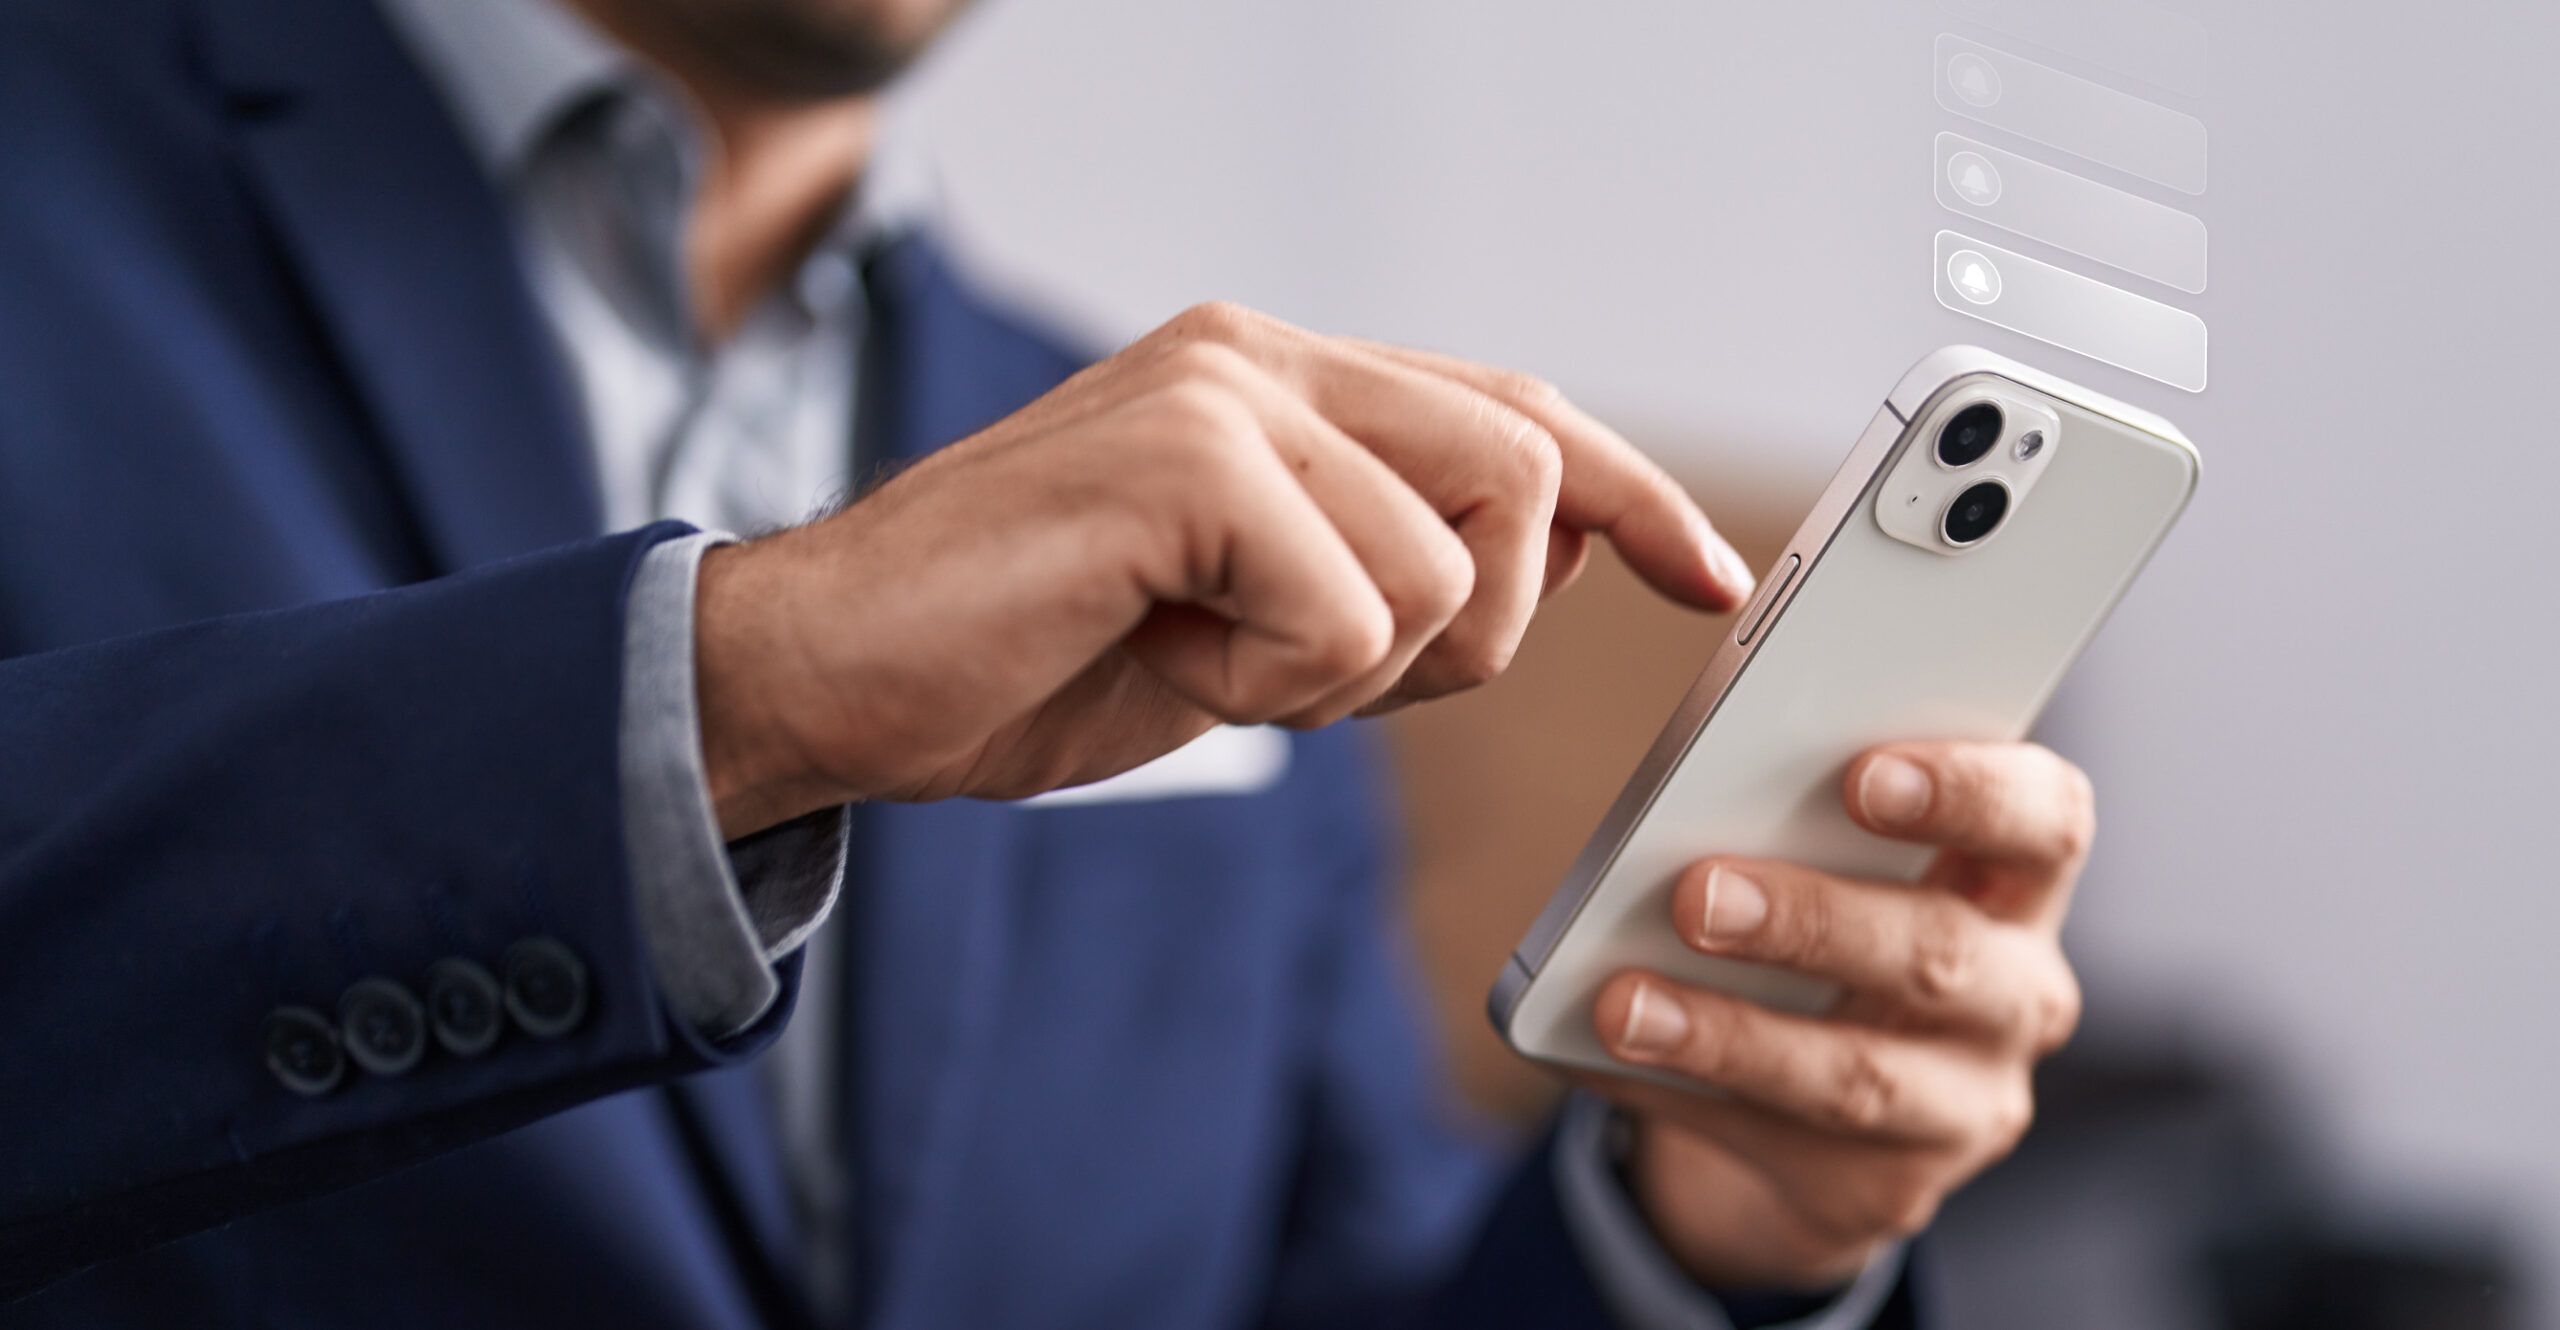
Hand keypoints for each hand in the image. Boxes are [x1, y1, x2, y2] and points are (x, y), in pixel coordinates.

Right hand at [692, 302, 1754, 833]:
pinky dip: (1272, 684)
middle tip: (1314, 676)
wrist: (838, 679)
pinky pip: (1348, 608)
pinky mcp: (1185, 454)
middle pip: (1521, 471)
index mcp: (1282, 381)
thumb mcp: (1251, 624)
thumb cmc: (1032, 656)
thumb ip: (1390, 574)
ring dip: (1342, 672)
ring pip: (1446, 562)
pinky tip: (1165, 654)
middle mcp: (1261, 356)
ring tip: (1206, 657)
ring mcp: (1223, 392)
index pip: (1515, 410)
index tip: (1707, 577)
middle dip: (1468, 628)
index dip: (1631, 496)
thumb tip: (1558, 555)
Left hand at [1581, 741, 2091, 1289]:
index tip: (1864, 774)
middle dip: (1810, 921)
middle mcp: (2019, 996)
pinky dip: (1677, 1093)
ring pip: (1857, 1078)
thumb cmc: (1823, 928)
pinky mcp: (1887, 1188)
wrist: (1824, 1103)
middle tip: (1698, 893)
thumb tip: (1676, 789)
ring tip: (1624, 1005)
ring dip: (1730, 1037)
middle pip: (1939, 953)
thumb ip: (1792, 814)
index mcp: (2018, 883)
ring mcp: (1966, 1107)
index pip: (2046, 820)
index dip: (1970, 792)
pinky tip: (1604, 1056)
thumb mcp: (1832, 861)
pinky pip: (1773, 1143)